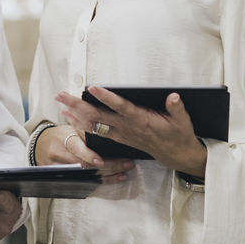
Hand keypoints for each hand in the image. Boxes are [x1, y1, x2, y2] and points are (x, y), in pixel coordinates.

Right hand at [32, 125, 133, 183]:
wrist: (42, 145)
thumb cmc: (60, 134)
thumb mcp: (71, 127)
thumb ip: (86, 129)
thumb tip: (109, 130)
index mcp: (64, 140)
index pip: (75, 149)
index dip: (87, 156)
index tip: (100, 161)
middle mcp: (62, 156)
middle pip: (86, 165)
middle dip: (109, 166)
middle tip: (127, 163)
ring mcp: (64, 170)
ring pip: (88, 175)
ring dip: (109, 174)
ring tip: (125, 171)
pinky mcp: (67, 178)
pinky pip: (87, 182)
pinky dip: (103, 180)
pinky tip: (116, 178)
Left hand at [55, 87, 207, 177]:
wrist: (177, 155)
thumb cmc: (178, 135)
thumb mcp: (183, 121)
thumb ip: (177, 108)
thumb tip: (174, 96)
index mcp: (142, 120)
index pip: (121, 107)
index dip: (107, 98)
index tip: (93, 87)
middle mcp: (128, 127)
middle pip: (99, 116)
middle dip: (79, 105)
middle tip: (62, 95)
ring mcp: (122, 133)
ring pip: (94, 124)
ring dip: (76, 115)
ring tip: (60, 104)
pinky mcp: (119, 138)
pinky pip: (97, 132)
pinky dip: (82, 124)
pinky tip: (71, 117)